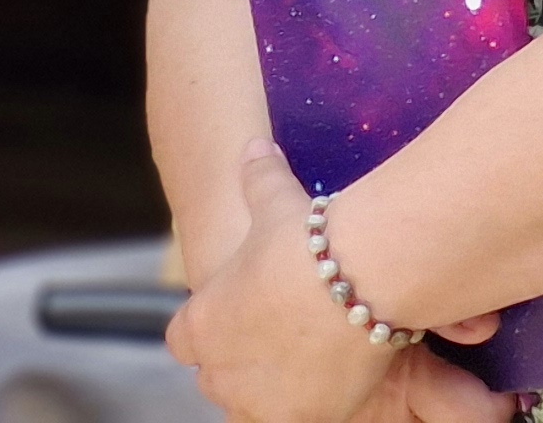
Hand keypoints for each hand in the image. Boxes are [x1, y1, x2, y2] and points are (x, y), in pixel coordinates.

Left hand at [168, 144, 498, 422]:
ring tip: (301, 360)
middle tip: (275, 335)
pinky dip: (307, 403)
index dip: (207, 327)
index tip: (233, 315)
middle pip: (215, 379)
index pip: (182, 340)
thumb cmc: (307, 240)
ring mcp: (262, 402)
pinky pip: (294, 420)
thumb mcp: (274, 199)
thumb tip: (255, 148)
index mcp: (202, 324)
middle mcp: (222, 372)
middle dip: (237, 361)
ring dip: (266, 389)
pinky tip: (329, 375)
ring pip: (250, 406)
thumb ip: (258, 177)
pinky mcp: (304, 420)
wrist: (360, 278)